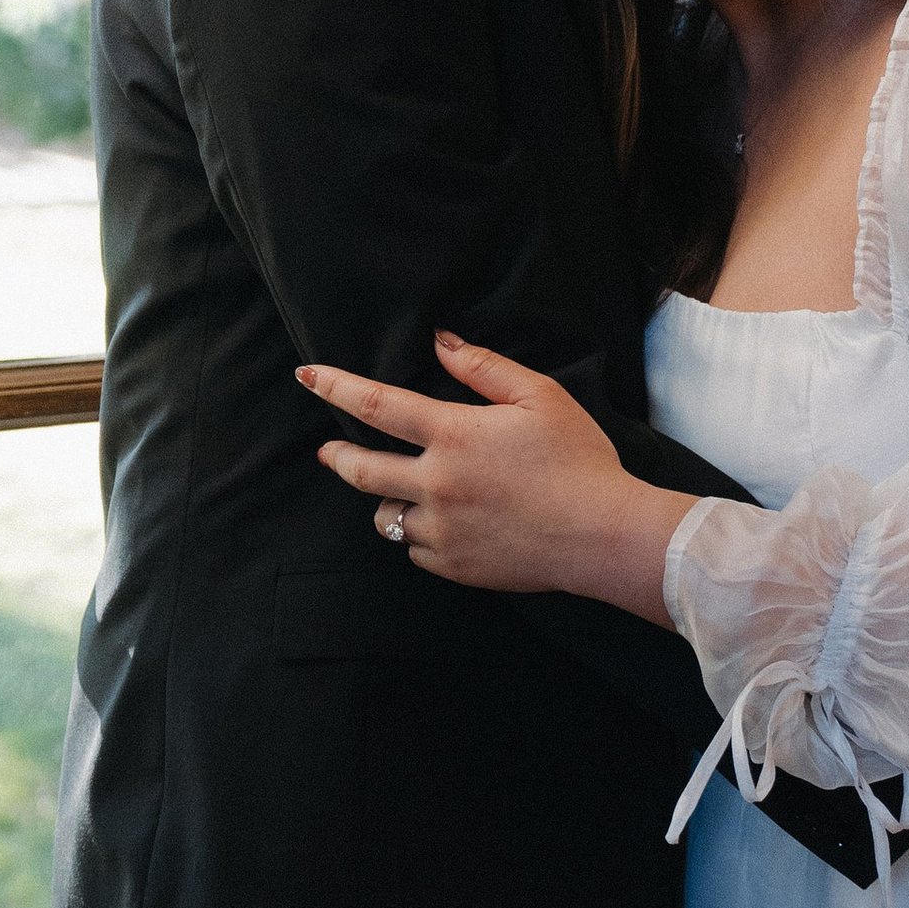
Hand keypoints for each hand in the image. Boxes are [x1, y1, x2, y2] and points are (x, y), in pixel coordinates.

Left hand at [301, 332, 683, 621]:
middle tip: (329, 452)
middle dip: (338, 457)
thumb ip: (484, 368)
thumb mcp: (540, 396)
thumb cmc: (578, 459)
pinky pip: (417, 550)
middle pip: (361, 469)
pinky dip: (422, 535)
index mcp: (454, 436)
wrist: (601, 535)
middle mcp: (436, 484)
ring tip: (406, 492)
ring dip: (388, 500)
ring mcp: (442, 529)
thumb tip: (441, 341)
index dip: (335, 387)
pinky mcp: (455, 566)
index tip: (306, 376)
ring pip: (387, 516)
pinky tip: (448, 524)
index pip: (377, 405)